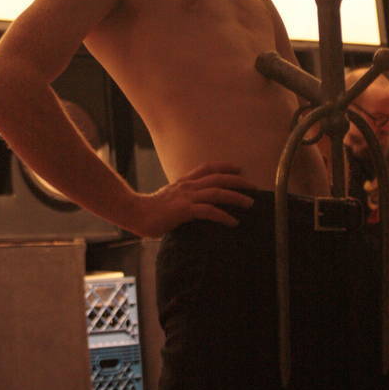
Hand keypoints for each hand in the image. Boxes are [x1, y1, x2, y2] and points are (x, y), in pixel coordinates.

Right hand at [130, 162, 255, 237]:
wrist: (135, 214)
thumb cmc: (151, 211)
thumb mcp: (170, 199)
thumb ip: (183, 199)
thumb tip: (195, 206)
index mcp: (184, 182)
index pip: (208, 168)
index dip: (225, 166)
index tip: (239, 168)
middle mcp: (188, 186)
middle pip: (218, 177)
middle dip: (238, 180)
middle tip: (253, 187)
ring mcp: (186, 197)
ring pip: (217, 192)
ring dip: (236, 197)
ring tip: (250, 203)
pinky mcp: (184, 210)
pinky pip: (208, 211)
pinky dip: (223, 216)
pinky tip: (233, 222)